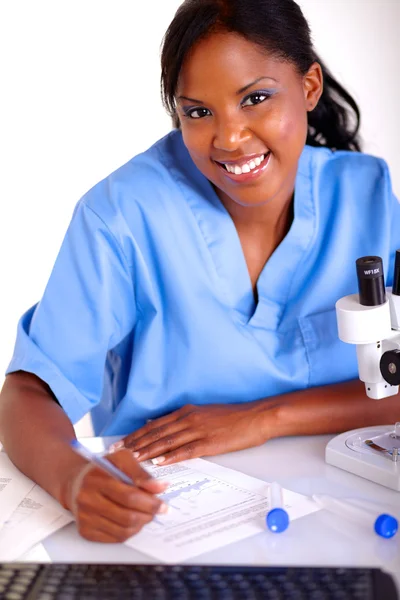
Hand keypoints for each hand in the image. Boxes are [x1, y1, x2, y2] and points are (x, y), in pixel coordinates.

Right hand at [63, 449, 168, 542]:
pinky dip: (129, 532)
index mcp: (97, 478)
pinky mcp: (85, 531)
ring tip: (145, 515)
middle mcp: (88, 499)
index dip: (150, 502)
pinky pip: (115, 538)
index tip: (163, 504)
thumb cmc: (103, 470)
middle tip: (156, 510)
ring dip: (140, 524)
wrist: (77, 482)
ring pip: (123, 530)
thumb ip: (141, 472)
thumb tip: (160, 487)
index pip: (129, 496)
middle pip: (127, 516)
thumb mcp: (121, 459)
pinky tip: (132, 521)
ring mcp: (85, 517)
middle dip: (148, 515)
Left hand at [110, 402, 269, 464]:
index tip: (119, 444)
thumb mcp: (201, 412)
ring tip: (130, 459)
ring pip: (166, 442)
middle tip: (115, 454)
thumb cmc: (230, 417)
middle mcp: (188, 418)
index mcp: (185, 411)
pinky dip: (171, 457)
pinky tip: (159, 463)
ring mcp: (198, 430)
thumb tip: (155, 423)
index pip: (154, 425)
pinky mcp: (210, 442)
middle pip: (155, 433)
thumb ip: (179, 419)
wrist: (255, 417)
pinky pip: (186, 450)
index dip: (135, 435)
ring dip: (146, 451)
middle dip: (134, 444)